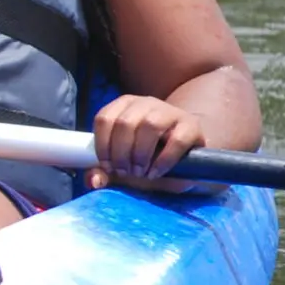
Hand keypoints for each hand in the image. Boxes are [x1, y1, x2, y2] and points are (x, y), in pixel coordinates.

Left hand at [89, 94, 213, 193]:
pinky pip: (176, 140)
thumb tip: (93, 181)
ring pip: (149, 125)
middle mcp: (145, 103)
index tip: (108, 166)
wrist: (184, 152)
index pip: (104, 118)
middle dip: (121, 153)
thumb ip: (105, 172)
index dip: (102, 145)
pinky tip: (156, 172)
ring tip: (140, 172)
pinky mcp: (191, 126)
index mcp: (124, 106)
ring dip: (140, 154)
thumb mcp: (123, 163)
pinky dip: (163, 160)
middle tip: (125, 172)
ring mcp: (169, 111)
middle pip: (125, 122)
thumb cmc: (148, 156)